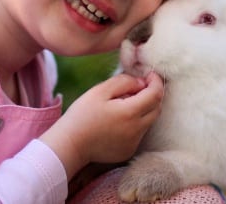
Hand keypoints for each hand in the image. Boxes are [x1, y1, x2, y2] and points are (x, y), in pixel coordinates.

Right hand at [40, 72, 163, 179]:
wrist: (70, 144)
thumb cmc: (82, 114)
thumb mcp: (100, 91)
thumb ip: (124, 82)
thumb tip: (141, 82)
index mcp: (130, 113)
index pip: (155, 94)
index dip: (156, 81)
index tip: (149, 74)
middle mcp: (136, 130)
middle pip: (156, 108)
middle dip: (152, 95)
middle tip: (136, 87)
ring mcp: (133, 143)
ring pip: (148, 121)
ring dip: (143, 109)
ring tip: (122, 103)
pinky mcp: (128, 151)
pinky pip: (139, 133)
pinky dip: (135, 123)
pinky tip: (117, 120)